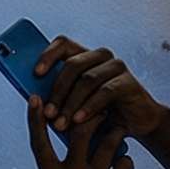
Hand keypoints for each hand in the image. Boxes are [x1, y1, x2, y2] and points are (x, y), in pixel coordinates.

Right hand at [29, 96, 134, 168]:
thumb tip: (65, 154)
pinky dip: (126, 163)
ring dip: (115, 134)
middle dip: (91, 115)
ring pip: (108, 141)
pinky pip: (125, 162)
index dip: (35, 119)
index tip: (34, 98)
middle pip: (79, 131)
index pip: (38, 143)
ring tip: (119, 133)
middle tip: (100, 108)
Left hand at [35, 36, 169, 137]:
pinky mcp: (129, 82)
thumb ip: (59, 97)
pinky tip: (79, 120)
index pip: (63, 44)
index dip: (48, 55)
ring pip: (87, 79)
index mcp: (85, 56)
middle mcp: (101, 56)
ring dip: (70, 103)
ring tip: (61, 124)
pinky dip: (89, 107)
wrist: (136, 124)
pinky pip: (104, 92)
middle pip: (72, 65)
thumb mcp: (76, 104)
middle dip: (57, 91)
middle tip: (48, 114)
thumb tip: (34, 98)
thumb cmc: (101, 114)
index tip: (36, 74)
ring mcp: (116, 67)